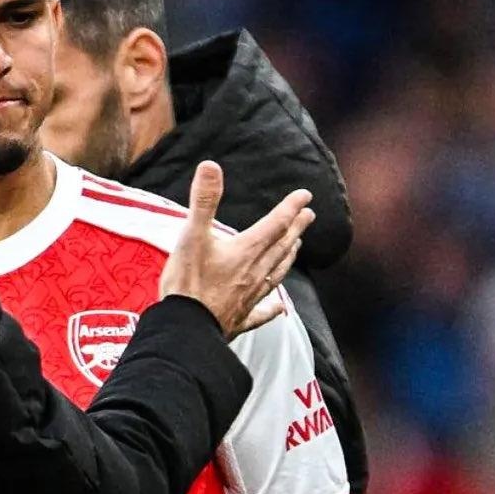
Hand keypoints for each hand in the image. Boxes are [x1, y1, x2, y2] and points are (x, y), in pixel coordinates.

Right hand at [159, 161, 314, 338]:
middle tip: (309, 216)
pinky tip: (277, 308)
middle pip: (281, 246)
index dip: (290, 207)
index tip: (305, 195)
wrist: (185, 327)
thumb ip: (204, 201)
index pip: (275, 223)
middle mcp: (255, 272)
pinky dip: (271, 308)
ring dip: (288, 257)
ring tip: (296, 247)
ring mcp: (250, 296)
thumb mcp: (191, 235)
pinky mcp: (241, 318)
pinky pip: (262, 311)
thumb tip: (210, 166)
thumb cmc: (188, 282)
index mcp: (246, 250)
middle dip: (296, 228)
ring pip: (277, 273)